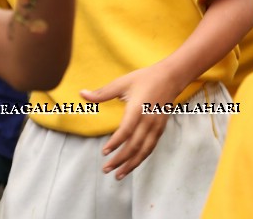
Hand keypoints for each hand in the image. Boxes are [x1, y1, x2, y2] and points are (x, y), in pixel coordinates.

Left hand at [79, 63, 182, 178]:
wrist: (170, 78)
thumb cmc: (144, 79)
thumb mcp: (122, 83)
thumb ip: (102, 93)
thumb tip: (82, 94)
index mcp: (137, 109)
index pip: (126, 131)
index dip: (115, 143)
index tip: (104, 152)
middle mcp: (148, 121)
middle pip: (134, 146)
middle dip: (120, 160)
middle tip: (106, 169)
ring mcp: (156, 127)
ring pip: (144, 151)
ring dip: (131, 164)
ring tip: (118, 175)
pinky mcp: (160, 129)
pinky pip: (150, 148)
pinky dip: (141, 158)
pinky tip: (132, 165)